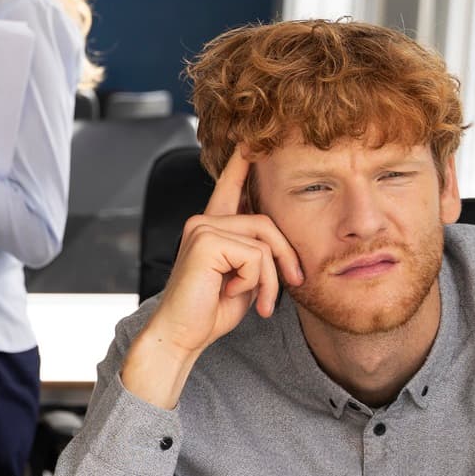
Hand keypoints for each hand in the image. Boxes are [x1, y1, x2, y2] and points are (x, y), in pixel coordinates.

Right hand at [119, 150, 304, 407]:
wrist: (181, 336)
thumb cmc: (210, 312)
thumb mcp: (243, 278)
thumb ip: (257, 254)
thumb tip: (282, 246)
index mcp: (210, 228)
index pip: (229, 187)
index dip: (241, 163)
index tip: (251, 139)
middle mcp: (203, 221)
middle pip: (266, 222)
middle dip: (286, 256)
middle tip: (293, 284)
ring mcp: (201, 228)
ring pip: (264, 241)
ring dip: (270, 278)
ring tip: (262, 303)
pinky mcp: (205, 241)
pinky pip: (255, 255)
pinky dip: (256, 282)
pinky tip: (235, 295)